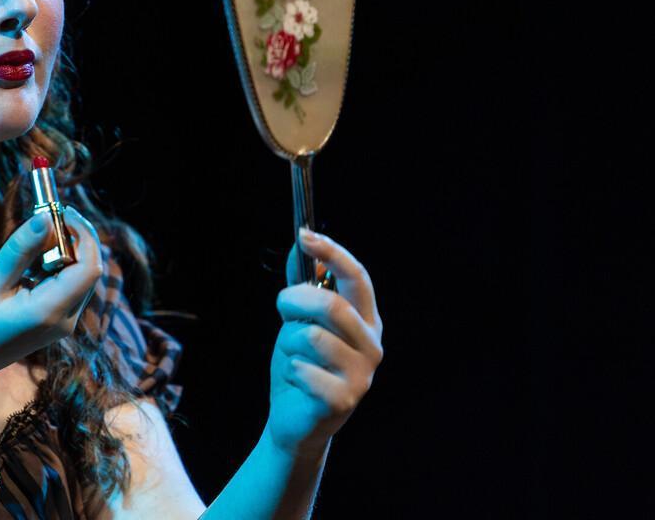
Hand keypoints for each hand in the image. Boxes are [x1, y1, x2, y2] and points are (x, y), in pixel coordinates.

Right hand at [0, 205, 103, 384]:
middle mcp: (66, 320)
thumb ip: (20, 250)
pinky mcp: (55, 322)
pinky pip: (67, 287)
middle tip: (46, 215)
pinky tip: (32, 258)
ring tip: (36, 232)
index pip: (89, 267)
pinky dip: (55, 266)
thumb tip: (46, 218)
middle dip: (73, 239)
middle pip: (88, 270)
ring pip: (79, 277)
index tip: (63, 211)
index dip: (83, 235)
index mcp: (52, 311)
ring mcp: (63, 323)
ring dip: (63, 251)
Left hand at [266, 228, 383, 456]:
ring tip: (294, 356)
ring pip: (311, 337)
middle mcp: (372, 344)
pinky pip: (304, 368)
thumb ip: (302, 285)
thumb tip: (300, 243)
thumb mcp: (298, 320)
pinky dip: (290, 370)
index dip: (332, 253)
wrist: (293, 419)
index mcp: (366, 320)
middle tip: (282, 307)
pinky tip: (298, 381)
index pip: (357, 278)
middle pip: (332, 305)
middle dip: (295, 300)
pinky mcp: (345, 399)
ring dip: (290, 343)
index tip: (305, 235)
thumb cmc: (300, 364)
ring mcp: (362, 373)